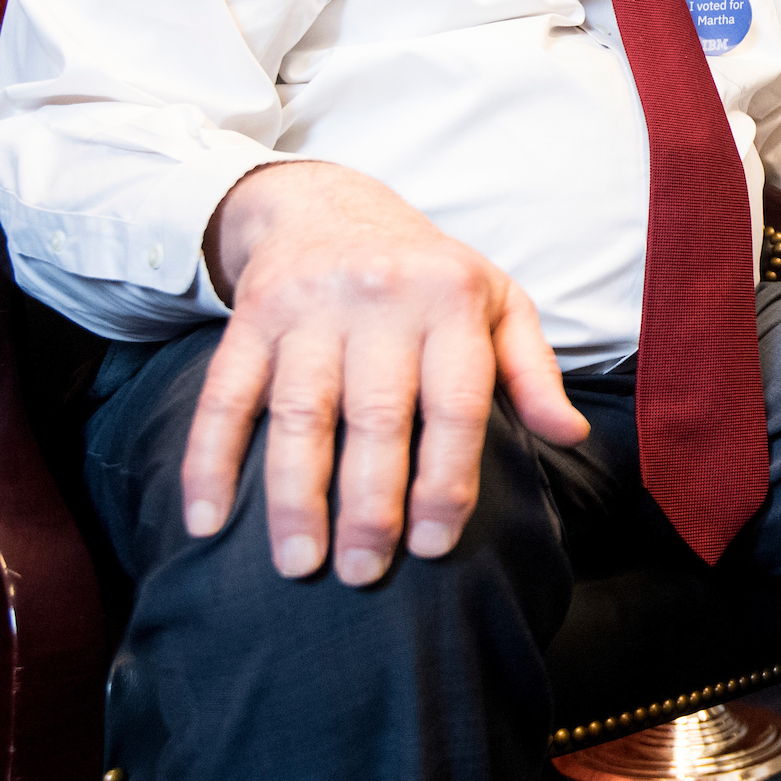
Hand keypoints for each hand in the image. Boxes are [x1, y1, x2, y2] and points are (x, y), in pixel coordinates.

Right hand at [181, 161, 590, 584]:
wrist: (329, 206)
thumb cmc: (429, 274)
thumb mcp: (498, 302)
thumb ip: (532, 371)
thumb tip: (571, 435)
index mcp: (450, 301)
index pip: (455, 404)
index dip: (446, 480)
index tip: (436, 547)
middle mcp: (380, 299)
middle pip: (375, 416)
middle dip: (370, 505)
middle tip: (365, 574)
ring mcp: (309, 307)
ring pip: (299, 413)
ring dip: (295, 496)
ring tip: (299, 564)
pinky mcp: (249, 317)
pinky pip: (224, 397)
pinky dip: (209, 461)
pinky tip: (209, 521)